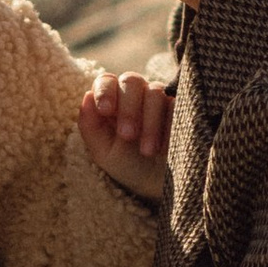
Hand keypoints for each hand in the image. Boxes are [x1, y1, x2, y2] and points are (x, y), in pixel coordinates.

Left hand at [78, 70, 171, 200]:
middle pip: (131, 81)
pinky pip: (176, 105)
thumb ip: (91, 126)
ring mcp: (160, 99)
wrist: (161, 185)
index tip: (106, 110)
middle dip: (128, 108)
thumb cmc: (129, 167)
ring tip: (148, 151)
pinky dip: (168, 125)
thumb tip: (86, 96)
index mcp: (113, 102)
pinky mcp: (181, 109)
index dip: (105, 91)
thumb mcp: (104, 152)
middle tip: (128, 135)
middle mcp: (136, 95)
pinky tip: (166, 147)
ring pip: (155, 92)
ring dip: (149, 122)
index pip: (106, 81)